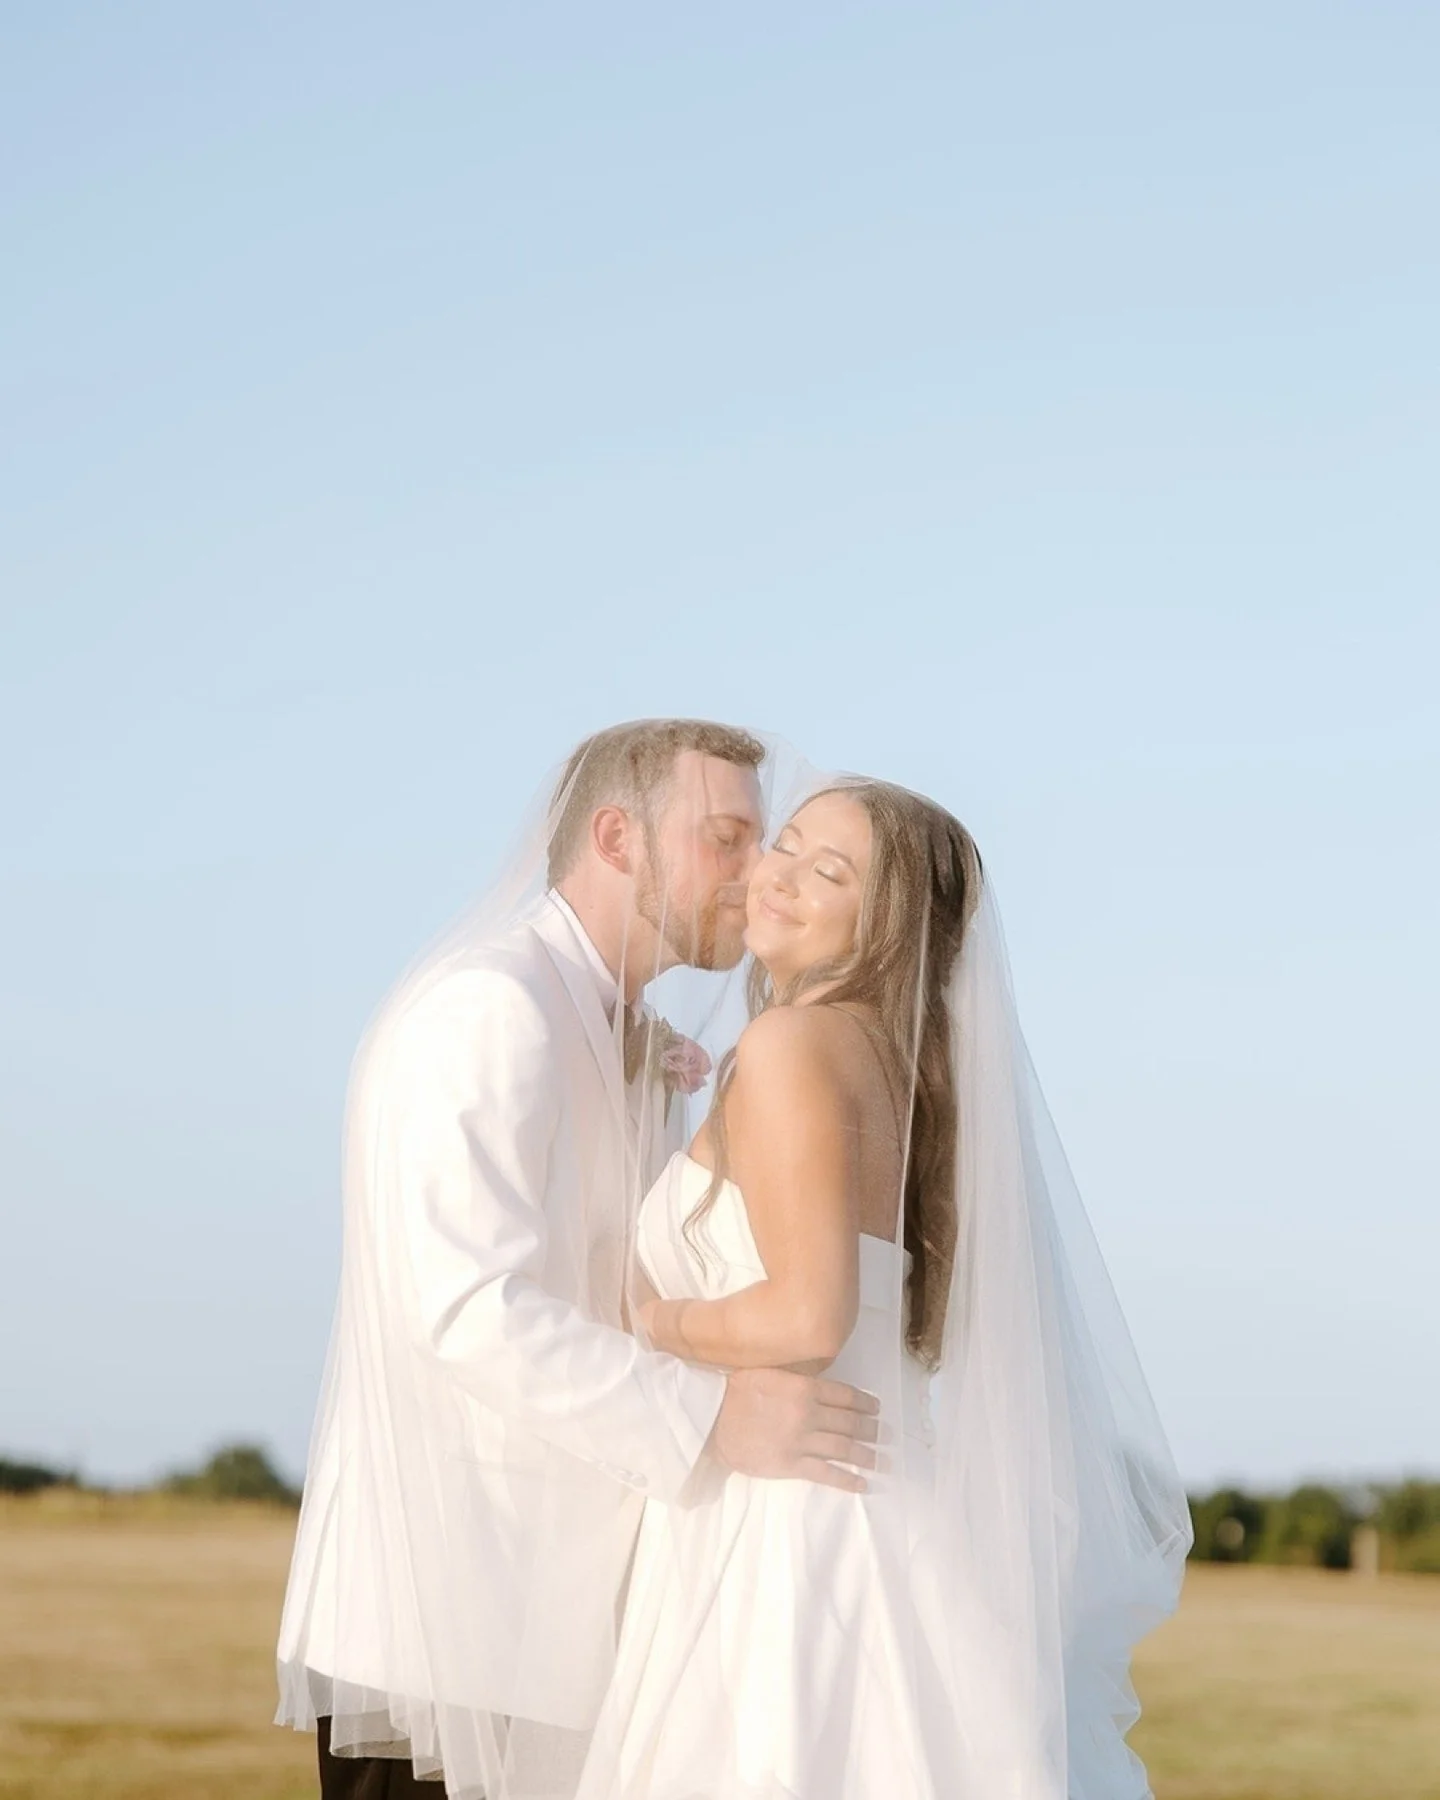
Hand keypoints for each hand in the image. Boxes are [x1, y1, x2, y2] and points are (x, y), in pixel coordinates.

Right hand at [708, 1367, 880, 1492]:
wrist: (712, 1422)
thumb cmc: (736, 1391)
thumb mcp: (769, 1371)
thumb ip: (796, 1375)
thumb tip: (817, 1378)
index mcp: (804, 1387)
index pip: (846, 1395)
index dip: (865, 1403)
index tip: (876, 1408)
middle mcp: (809, 1413)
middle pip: (850, 1422)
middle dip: (870, 1429)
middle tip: (884, 1434)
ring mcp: (802, 1441)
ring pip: (844, 1448)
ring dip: (866, 1454)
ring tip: (881, 1459)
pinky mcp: (792, 1465)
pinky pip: (827, 1473)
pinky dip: (848, 1479)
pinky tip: (862, 1483)